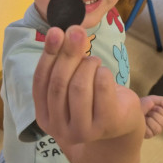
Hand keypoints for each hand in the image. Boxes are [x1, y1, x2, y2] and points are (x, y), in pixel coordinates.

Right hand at [33, 26, 139, 144]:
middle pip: (59, 84)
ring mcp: (83, 131)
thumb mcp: (72, 82)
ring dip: (88, 65)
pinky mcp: (106, 125)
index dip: (48, 55)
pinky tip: (104, 74)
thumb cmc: (92, 99)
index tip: (56, 31)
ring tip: (94, 62)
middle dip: (68, 54)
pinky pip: (101, 87)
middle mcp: (59, 129)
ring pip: (79, 86)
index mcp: (45, 117)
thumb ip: (62, 62)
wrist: (122, 125)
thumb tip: (60, 32)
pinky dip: (103, 72)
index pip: (40, 83)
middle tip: (77, 32)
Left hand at [140, 95, 162, 138]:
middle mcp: (161, 124)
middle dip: (154, 115)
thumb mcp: (152, 99)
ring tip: (145, 117)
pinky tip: (142, 123)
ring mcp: (155, 131)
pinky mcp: (149, 135)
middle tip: (148, 112)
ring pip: (158, 129)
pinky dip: (145, 126)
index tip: (153, 107)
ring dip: (150, 120)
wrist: (130, 110)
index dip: (160, 110)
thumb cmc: (142, 105)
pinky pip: (150, 133)